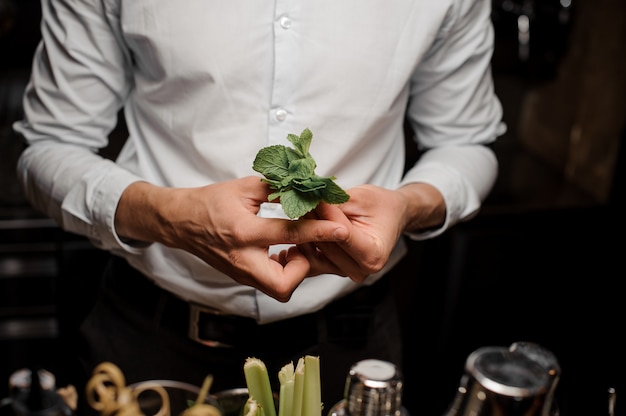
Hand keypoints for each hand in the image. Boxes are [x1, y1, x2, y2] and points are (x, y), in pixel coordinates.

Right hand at [114, 176, 348, 301]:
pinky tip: (284, 253)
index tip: (340, 229)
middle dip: (303, 269)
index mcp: (243, 231)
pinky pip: (271, 284)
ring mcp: (241, 273)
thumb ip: (277, 188)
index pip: (290, 234)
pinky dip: (283, 272)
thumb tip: (307, 186)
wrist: (180, 222)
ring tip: (295, 249)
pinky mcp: (242, 278)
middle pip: (284, 284)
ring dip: (294, 272)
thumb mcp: (243, 188)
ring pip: (279, 289)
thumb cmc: (210, 201)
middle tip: (304, 248)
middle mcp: (243, 258)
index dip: (319, 230)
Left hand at [297, 183, 444, 281]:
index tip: (311, 196)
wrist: (388, 216)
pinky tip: (291, 228)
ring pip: (313, 254)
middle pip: (326, 245)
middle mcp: (360, 270)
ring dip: (302, 232)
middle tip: (297, 199)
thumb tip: (309, 197)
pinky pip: (309, 260)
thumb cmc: (379, 206)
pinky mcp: (331, 270)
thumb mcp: (361, 198)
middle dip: (311, 221)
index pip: (341, 234)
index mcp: (374, 254)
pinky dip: (300, 244)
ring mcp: (344, 272)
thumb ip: (335, 201)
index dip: (325, 214)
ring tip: (295, 210)